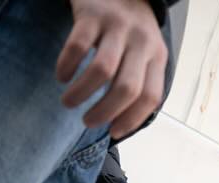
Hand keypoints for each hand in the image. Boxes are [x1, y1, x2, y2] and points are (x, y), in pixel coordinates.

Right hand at [57, 0, 167, 139]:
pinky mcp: (91, 14)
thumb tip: (122, 124)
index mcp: (157, 57)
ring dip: (82, 93)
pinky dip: (67, 66)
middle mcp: (141, 42)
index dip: (132, 119)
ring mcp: (117, 27)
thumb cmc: (130, 30)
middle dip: (105, 112)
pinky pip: (77, 46)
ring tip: (68, 103)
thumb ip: (139, 80)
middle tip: (87, 122)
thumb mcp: (145, 53)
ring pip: (102, 70)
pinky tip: (61, 76)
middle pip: (127, 88)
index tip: (114, 132)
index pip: (151, 97)